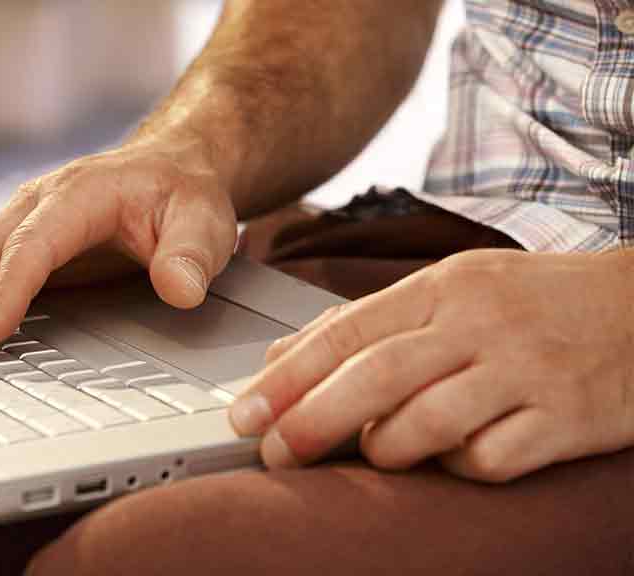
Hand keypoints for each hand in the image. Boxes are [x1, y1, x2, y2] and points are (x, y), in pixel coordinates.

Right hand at [0, 135, 237, 356]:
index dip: (8, 289)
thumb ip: (191, 255)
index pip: (33, 245)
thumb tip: (180, 289)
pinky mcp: (13, 239)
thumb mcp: (203, 220)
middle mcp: (36, 203)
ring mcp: (19, 220)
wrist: (171, 166)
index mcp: (78, 195)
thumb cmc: (184, 195)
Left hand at [229, 249, 633, 481]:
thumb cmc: (530, 303)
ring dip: (386, 447)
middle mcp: (482, 323)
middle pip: (378, 375)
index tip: (246, 414)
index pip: (347, 330)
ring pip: (429, 423)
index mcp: (445, 285)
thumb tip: (280, 360)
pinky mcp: (566, 418)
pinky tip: (456, 455)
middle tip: (275, 453)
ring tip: (378, 450)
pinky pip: (490, 459)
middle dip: (313, 419)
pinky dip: (458, 467)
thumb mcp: (451, 289)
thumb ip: (367, 322)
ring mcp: (527, 370)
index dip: (288, 376)